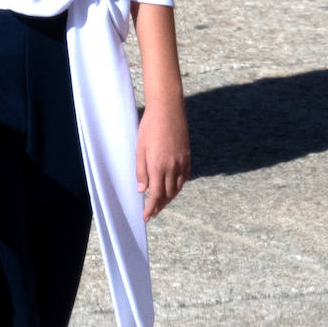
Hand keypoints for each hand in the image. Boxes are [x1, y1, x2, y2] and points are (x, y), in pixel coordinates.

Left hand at [136, 95, 189, 219]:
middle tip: (152, 213)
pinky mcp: (187, 156)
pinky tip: (173, 188)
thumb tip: (142, 190)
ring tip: (162, 204)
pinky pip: (184, 177)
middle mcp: (172, 167)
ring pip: (177, 187)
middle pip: (168, 194)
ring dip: (170, 198)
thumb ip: (141, 171)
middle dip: (160, 206)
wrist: (168, 109)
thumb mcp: (140, 149)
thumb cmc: (149, 127)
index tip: (146, 217)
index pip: (156, 195)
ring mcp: (182, 162)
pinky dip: (178, 186)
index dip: (151, 208)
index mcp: (158, 167)